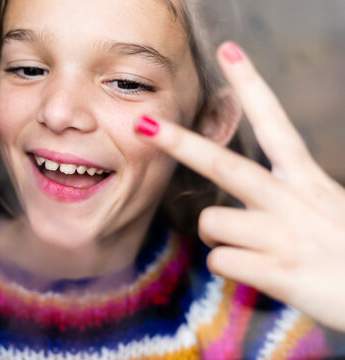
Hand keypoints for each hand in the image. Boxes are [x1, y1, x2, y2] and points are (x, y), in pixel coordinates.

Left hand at [135, 42, 344, 331]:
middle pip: (222, 164)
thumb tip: (242, 202)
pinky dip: (229, 268)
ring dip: (217, 237)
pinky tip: (256, 272)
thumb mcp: (326, 207)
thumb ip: (288, 195)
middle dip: (179, 142)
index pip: (275, 123)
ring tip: (246, 248)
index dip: (251, 85)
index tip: (228, 52)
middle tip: (144, 123)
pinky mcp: (276, 270)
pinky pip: (220, 261)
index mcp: (306, 180)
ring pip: (212, 222)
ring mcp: (281, 235)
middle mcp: (291, 200)